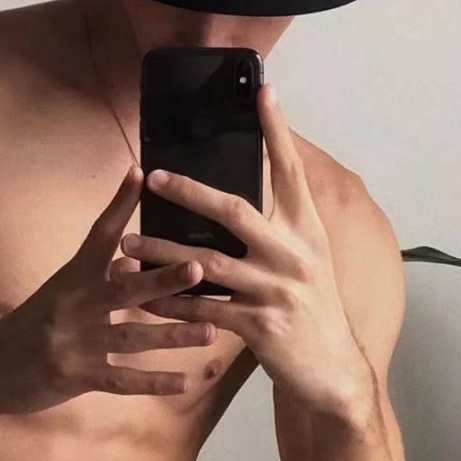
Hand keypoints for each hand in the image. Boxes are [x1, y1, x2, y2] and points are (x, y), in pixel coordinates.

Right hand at [0, 167, 217, 415]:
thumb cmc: (22, 328)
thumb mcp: (53, 294)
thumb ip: (93, 279)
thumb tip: (131, 260)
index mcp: (68, 279)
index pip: (97, 235)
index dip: (118, 205)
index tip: (138, 175)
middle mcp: (73, 306)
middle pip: (123, 288)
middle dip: (163, 279)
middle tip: (200, 267)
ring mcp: (74, 343)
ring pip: (132, 336)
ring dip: (173, 334)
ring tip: (211, 331)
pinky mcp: (74, 377)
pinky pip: (121, 380)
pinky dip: (154, 383)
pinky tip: (185, 382)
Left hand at [114, 84, 371, 415]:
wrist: (331, 369)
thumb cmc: (314, 308)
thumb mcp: (310, 261)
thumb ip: (282, 230)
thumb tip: (244, 197)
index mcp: (308, 232)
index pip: (290, 172)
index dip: (278, 131)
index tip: (264, 92)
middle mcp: (294, 254)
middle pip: (237, 210)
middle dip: (191, 191)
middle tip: (154, 177)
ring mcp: (276, 290)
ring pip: (208, 263)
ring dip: (164, 251)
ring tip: (129, 242)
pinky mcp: (259, 325)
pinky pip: (204, 308)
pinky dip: (172, 302)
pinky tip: (146, 297)